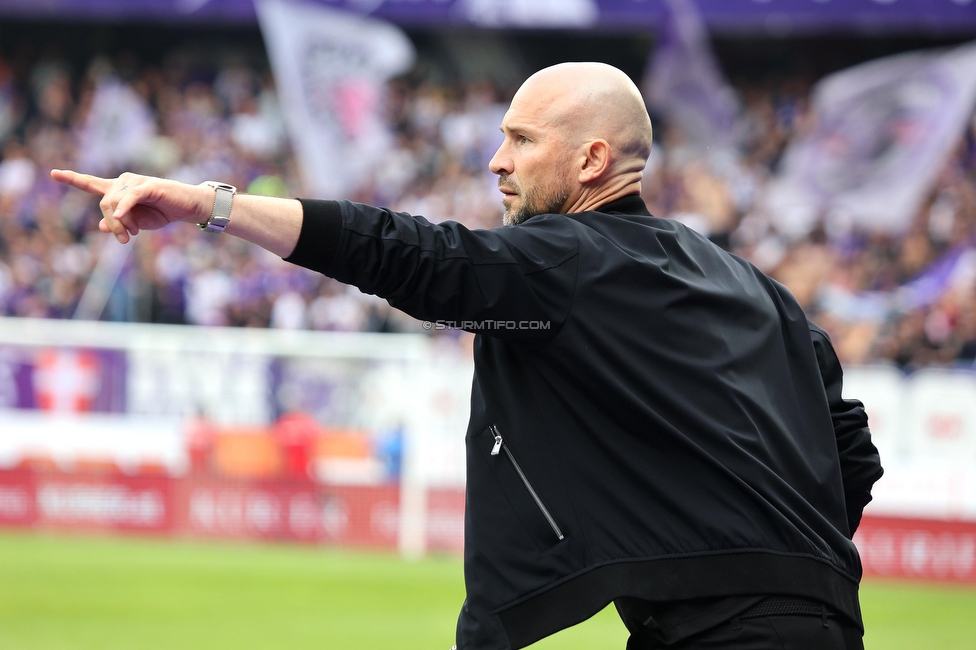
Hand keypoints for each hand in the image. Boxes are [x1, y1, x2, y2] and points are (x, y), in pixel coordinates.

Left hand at [50, 170, 213, 243]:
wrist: (186, 207)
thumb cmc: (162, 212)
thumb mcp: (137, 222)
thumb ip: (118, 223)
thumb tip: (102, 227)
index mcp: (118, 190)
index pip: (91, 183)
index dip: (73, 178)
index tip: (54, 173)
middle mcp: (123, 182)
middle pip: (103, 202)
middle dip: (111, 223)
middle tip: (123, 239)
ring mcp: (135, 182)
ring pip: (113, 203)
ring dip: (120, 222)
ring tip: (132, 233)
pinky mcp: (147, 186)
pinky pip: (129, 198)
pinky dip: (124, 209)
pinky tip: (122, 218)